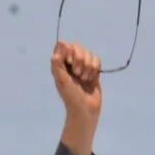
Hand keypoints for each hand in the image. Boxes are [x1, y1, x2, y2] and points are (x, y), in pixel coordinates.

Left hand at [51, 40, 103, 154]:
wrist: (86, 110)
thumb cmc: (71, 97)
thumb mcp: (62, 80)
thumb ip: (58, 63)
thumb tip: (61, 44)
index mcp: (60, 64)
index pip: (63, 45)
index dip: (68, 51)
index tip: (69, 62)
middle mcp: (70, 63)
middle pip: (77, 46)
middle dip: (80, 59)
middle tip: (77, 73)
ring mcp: (83, 66)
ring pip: (88, 53)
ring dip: (88, 66)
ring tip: (84, 79)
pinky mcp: (94, 70)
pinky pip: (97, 59)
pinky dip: (95, 69)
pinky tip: (92, 78)